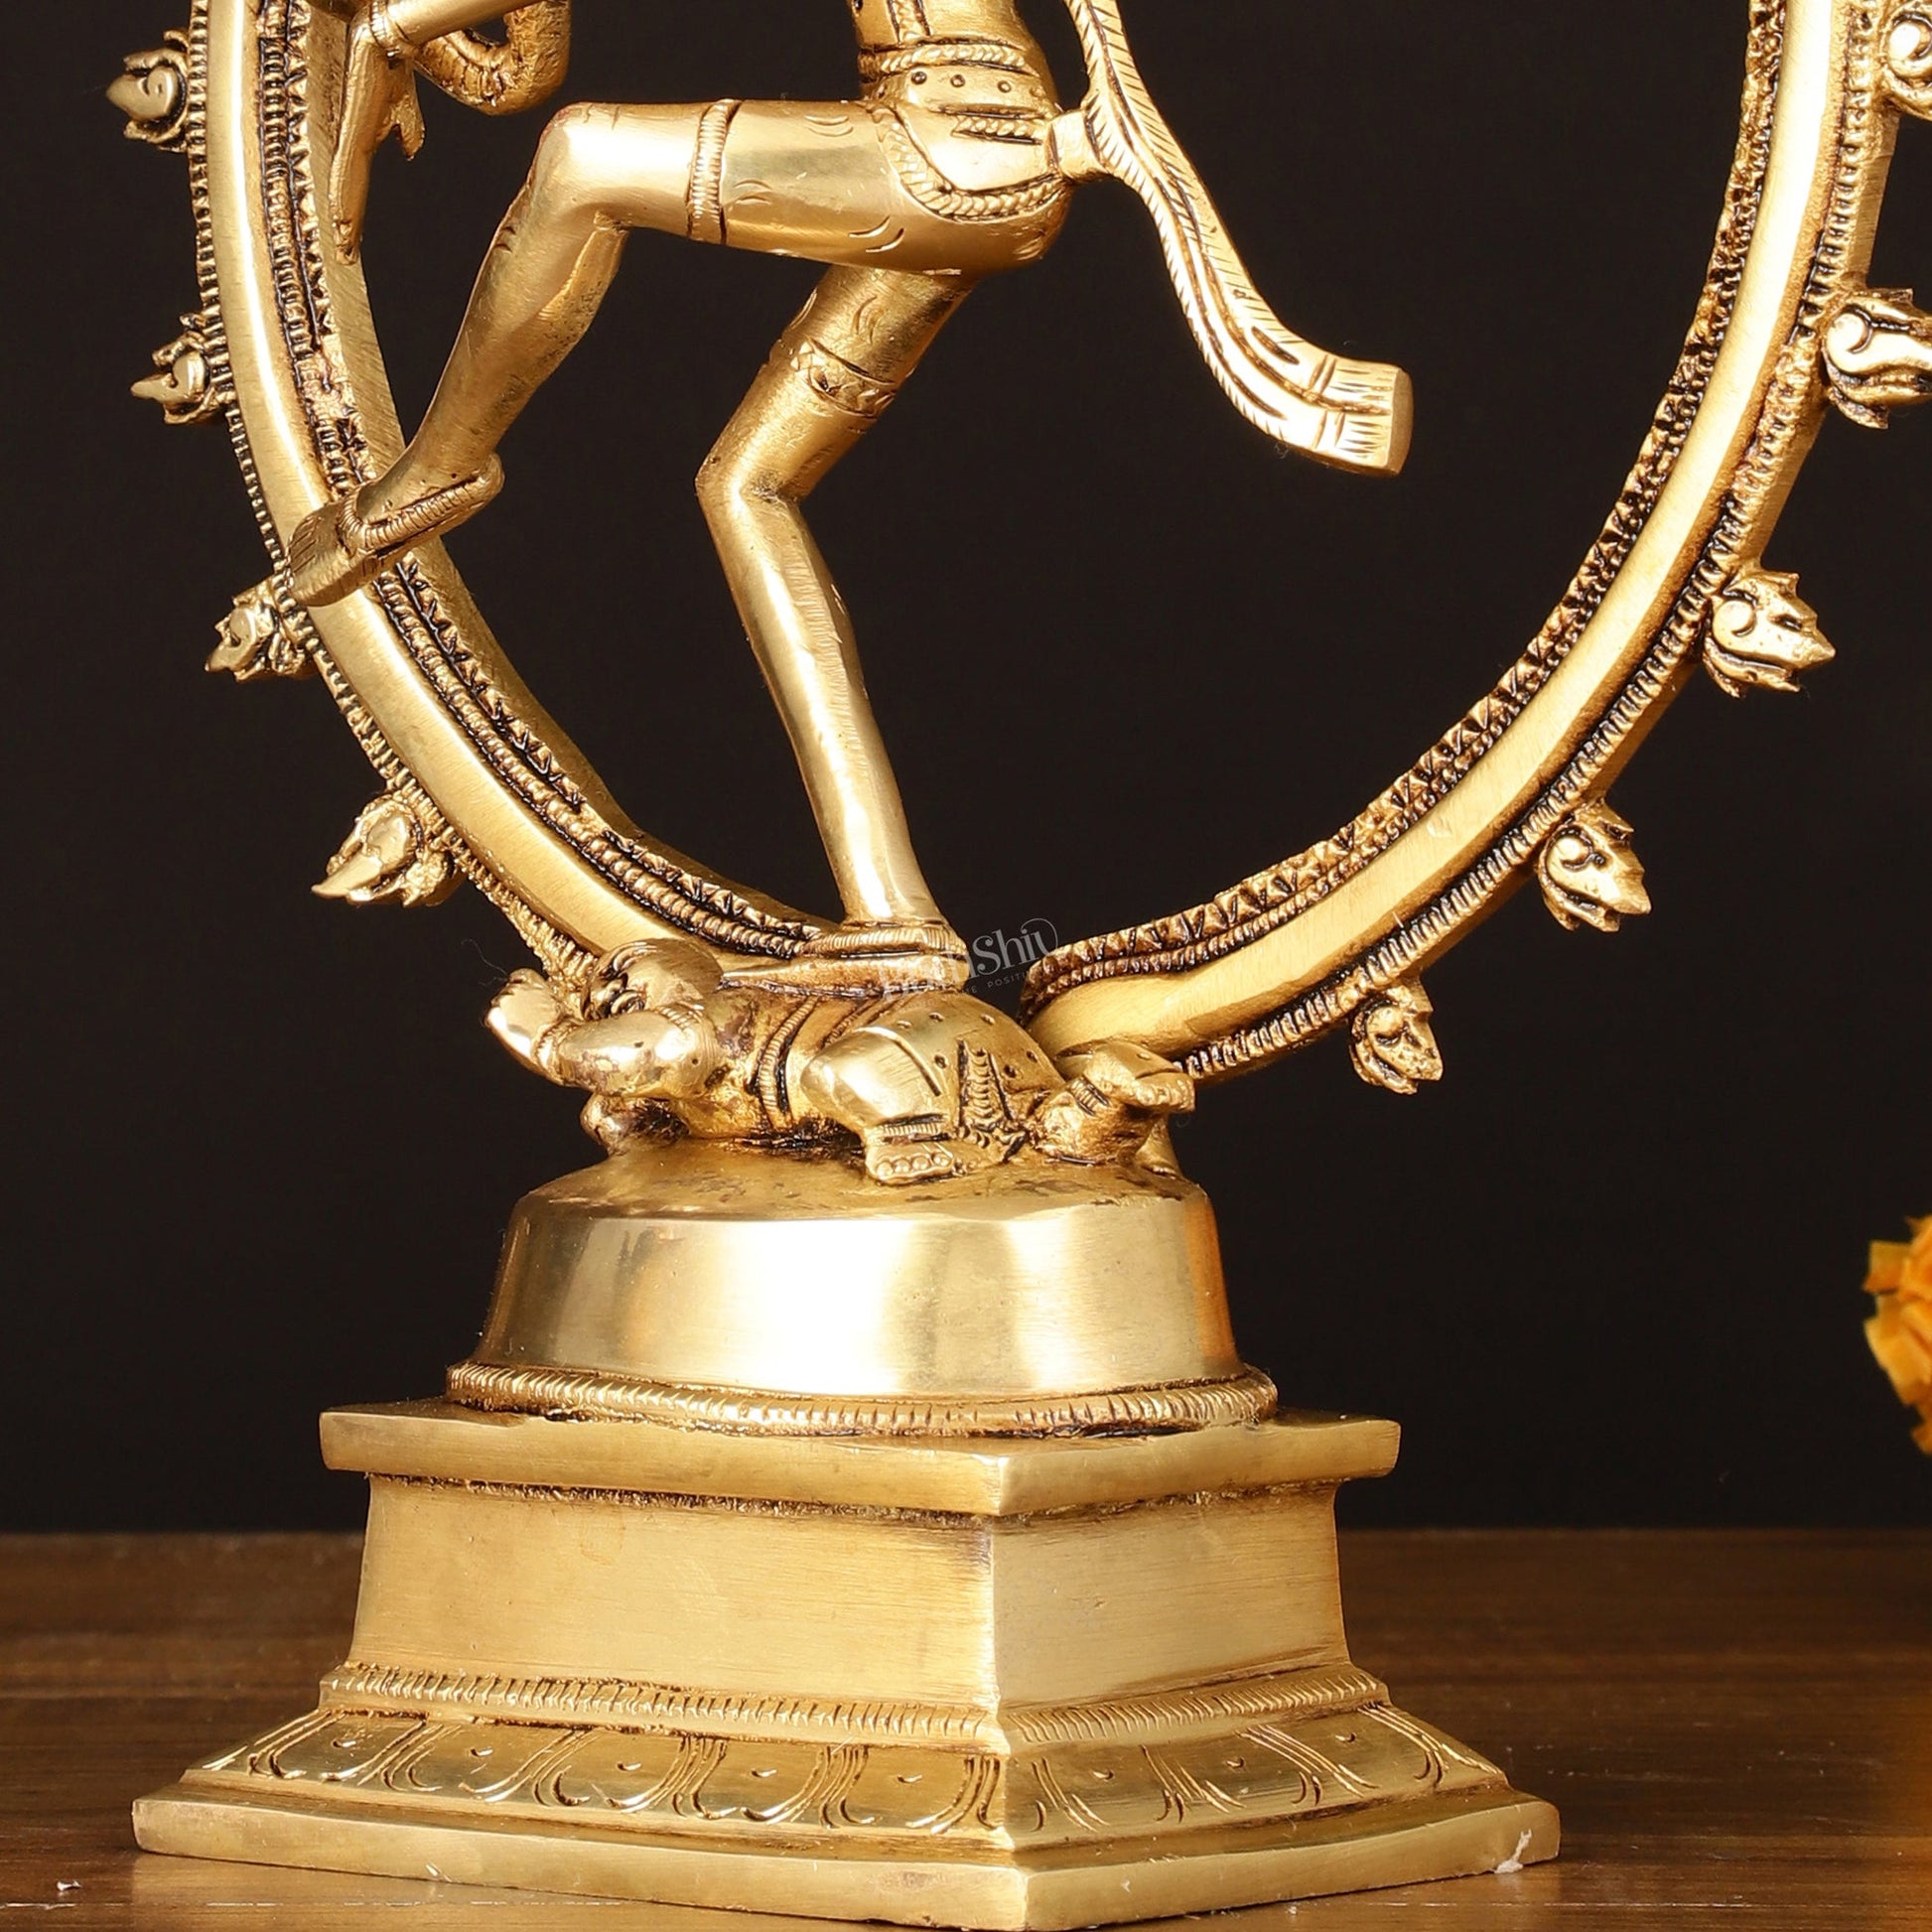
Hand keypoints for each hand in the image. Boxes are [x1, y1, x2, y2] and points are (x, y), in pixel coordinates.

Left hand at [329, 6, 425, 260]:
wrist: (388, 24)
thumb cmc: (397, 47)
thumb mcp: (406, 94)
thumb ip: (405, 125)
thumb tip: (408, 149)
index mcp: (366, 126)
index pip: (358, 174)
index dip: (356, 205)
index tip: (352, 236)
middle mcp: (356, 128)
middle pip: (350, 182)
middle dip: (349, 219)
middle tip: (346, 252)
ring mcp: (355, 123)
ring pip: (347, 178)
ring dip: (347, 214)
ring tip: (345, 246)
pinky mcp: (358, 116)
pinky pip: (351, 162)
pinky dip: (347, 193)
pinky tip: (343, 215)